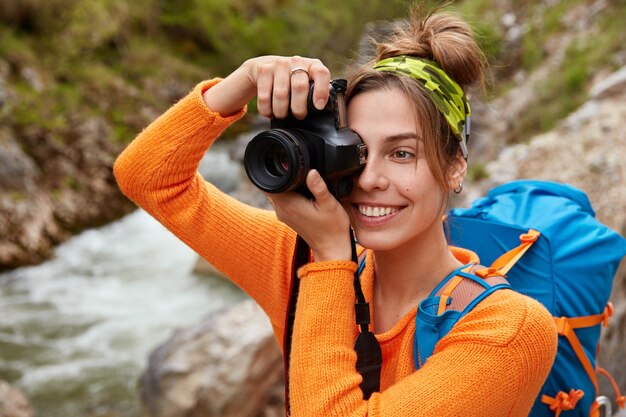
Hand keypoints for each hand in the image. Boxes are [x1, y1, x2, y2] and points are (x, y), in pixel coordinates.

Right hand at [203, 56, 330, 118]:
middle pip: (300, 84)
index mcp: (309, 66)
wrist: (255, 76)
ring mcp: (276, 63)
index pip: (321, 72)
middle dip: (298, 107)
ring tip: (278, 116)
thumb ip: (310, 100)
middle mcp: (295, 61)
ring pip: (282, 91)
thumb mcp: (298, 94)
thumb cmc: (281, 90)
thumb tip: (324, 121)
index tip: (317, 106)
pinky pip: (264, 93)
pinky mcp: (259, 67)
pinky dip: (265, 108)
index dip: (321, 89)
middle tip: (295, 117)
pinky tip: (265, 111)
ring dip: (280, 110)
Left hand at [267, 170, 351, 261]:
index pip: (269, 183)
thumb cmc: (332, 227)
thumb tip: (311, 171)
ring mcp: (283, 214)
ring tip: (301, 179)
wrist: (332, 247)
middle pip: (271, 186)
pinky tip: (302, 190)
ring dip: (285, 184)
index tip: (286, 164)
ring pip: (276, 192)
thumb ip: (319, 187)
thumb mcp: (329, 204)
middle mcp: (281, 209)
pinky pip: (282, 199)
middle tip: (297, 169)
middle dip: (281, 175)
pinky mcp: (288, 217)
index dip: (275, 170)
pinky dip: (288, 192)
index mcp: (288, 204)